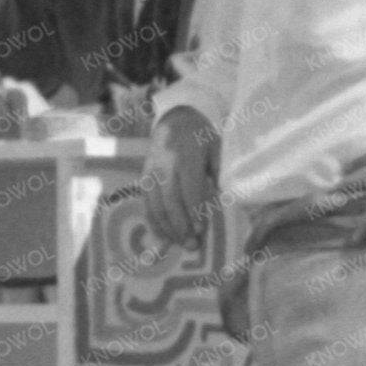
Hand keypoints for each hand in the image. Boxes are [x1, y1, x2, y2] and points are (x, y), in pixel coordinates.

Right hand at [143, 107, 220, 246]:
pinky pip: (146, 203)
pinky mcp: (144, 177)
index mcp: (186, 156)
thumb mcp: (217, 148)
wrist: (175, 119)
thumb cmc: (202, 136)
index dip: (193, 210)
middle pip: (170, 200)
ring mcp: (151, 172)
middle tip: (192, 245)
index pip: (189, 188)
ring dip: (167, 228)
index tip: (201, 229)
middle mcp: (165, 165)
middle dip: (180, 226)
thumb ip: (218, 172)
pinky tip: (162, 237)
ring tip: (180, 245)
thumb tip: (221, 200)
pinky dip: (153, 221)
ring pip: (155, 205)